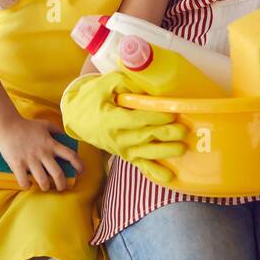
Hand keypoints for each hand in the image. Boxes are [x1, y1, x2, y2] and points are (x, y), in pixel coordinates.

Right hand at [0, 115, 82, 191]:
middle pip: (58, 174)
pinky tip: (28, 185)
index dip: (78, 164)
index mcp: (51, 144)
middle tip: (61, 188)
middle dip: (62, 184)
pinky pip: (24, 181)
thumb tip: (65, 136)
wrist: (7, 125)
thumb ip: (56, 130)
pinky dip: (27, 186)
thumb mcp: (45, 124)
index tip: (80, 171)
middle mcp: (43, 153)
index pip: (70, 155)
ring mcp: (30, 160)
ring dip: (46, 187)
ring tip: (45, 187)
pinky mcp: (17, 164)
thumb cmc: (27, 125)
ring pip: (43, 180)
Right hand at [60, 71, 187, 182]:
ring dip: (164, 153)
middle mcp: (116, 138)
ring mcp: (120, 149)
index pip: (136, 119)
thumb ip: (127, 82)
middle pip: (144, 137)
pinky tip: (170, 177)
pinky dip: (154, 172)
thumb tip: (149, 85)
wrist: (76, 116)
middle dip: (165, 135)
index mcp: (110, 119)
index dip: (154, 117)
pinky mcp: (124, 155)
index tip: (171, 112)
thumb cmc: (93, 97)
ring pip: (145, 153)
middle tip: (183, 130)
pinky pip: (140, 166)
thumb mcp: (106, 83)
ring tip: (182, 149)